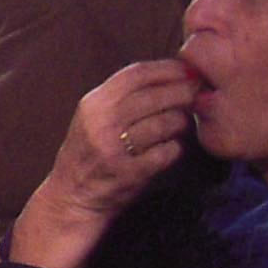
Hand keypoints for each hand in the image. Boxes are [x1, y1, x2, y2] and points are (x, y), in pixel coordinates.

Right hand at [4, 60, 195, 267]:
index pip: (136, 74)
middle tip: (197, 95)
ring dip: (181, 123)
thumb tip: (171, 75)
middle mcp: (100, 123)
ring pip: (166, 123)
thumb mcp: (94, 118)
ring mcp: (113, 148)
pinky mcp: (128, 172)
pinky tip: (168, 150)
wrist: (70, 199)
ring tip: (179, 126)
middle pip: (156, 96)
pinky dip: (174, 149)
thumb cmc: (89, 154)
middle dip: (184, 92)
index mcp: (93, 104)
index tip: (189, 71)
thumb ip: (122, 97)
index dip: (168, 69)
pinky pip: (167, 152)